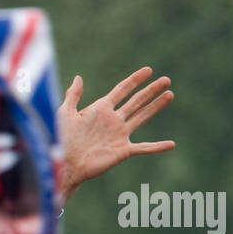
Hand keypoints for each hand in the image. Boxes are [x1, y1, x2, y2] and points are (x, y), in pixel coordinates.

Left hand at [58, 67, 175, 199]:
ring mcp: (119, 135)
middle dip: (150, 90)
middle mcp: (113, 120)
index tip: (148, 70)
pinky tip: (171, 144)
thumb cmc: (61, 139)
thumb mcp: (65, 113)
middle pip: (136, 101)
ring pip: (142, 117)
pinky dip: (157, 147)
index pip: (122, 90)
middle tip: (166, 80)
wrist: (63, 163)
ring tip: (170, 95)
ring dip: (156, 106)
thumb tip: (78, 77)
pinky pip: (143, 147)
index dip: (135, 80)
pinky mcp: (122, 150)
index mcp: (100, 109)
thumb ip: (73, 96)